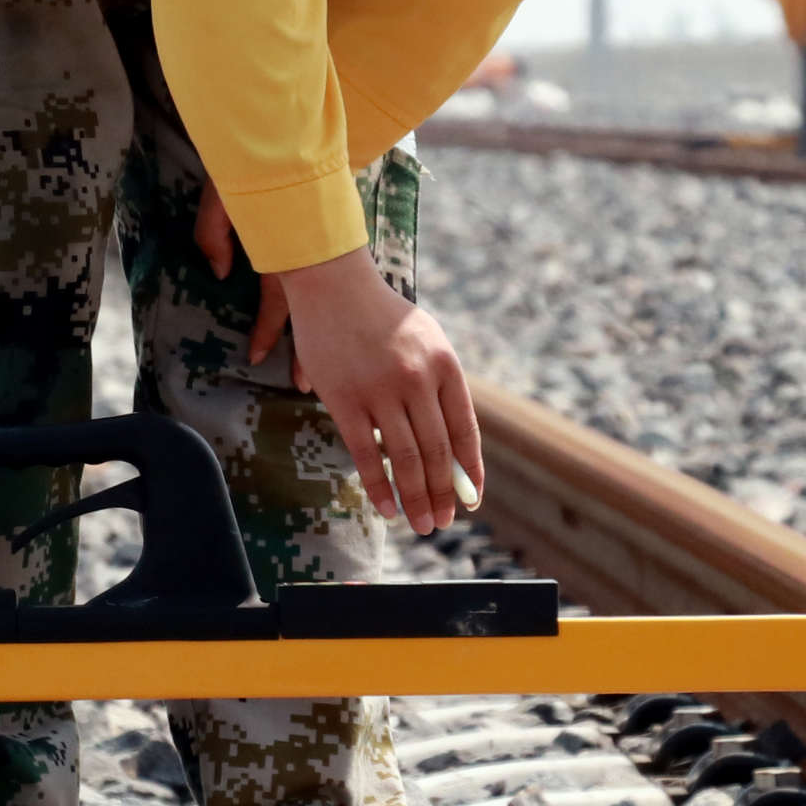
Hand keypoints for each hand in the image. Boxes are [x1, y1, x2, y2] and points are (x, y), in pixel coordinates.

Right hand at [194, 181, 486, 535]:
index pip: (464, 431)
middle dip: (443, 494)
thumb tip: (455, 451)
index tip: (472, 501)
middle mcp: (418, 378)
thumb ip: (440, 389)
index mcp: (445, 365)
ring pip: (406, 459)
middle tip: (443, 523)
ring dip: (416, 498)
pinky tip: (386, 509)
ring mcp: (381, 389)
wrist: (333, 282)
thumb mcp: (425, 341)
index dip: (470, 471)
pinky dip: (379, 486)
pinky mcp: (344, 397)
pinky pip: (367, 453)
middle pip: (437, 452)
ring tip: (422, 524)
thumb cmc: (382, 316)